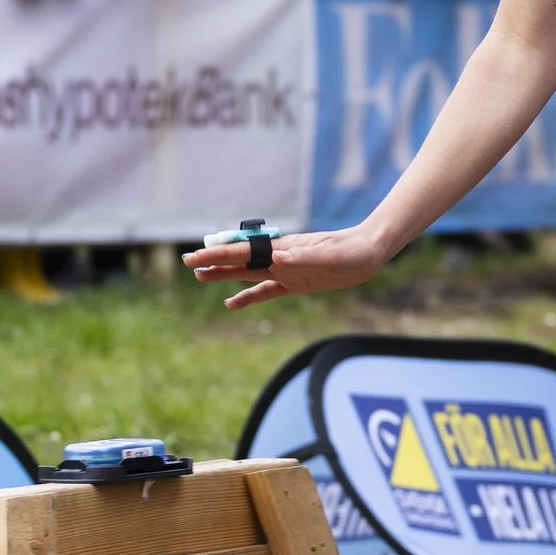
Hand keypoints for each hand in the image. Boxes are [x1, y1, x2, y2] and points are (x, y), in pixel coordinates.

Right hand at [183, 224, 394, 308]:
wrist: (368, 253)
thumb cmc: (350, 252)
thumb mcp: (329, 257)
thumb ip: (303, 258)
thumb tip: (277, 258)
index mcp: (284, 250)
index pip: (245, 252)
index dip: (219, 255)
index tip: (196, 256)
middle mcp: (280, 259)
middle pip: (240, 261)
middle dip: (214, 262)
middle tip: (188, 263)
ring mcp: (286, 271)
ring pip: (248, 274)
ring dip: (225, 275)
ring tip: (201, 277)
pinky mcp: (295, 283)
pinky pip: (265, 292)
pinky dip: (247, 297)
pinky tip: (230, 304)